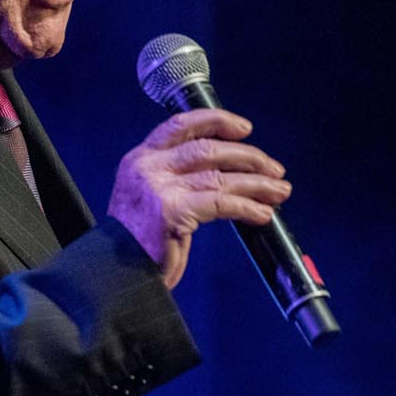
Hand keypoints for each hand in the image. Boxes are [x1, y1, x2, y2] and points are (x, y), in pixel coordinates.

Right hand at [107, 109, 291, 288]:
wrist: (116, 274)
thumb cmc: (138, 241)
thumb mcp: (150, 197)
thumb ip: (177, 177)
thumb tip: (228, 171)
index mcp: (140, 158)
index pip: (181, 125)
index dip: (216, 121)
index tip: (244, 128)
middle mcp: (147, 167)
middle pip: (208, 149)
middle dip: (248, 157)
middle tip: (275, 169)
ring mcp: (158, 188)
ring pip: (219, 176)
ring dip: (256, 183)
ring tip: (279, 190)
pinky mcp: (171, 212)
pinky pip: (221, 204)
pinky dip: (247, 207)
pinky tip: (262, 213)